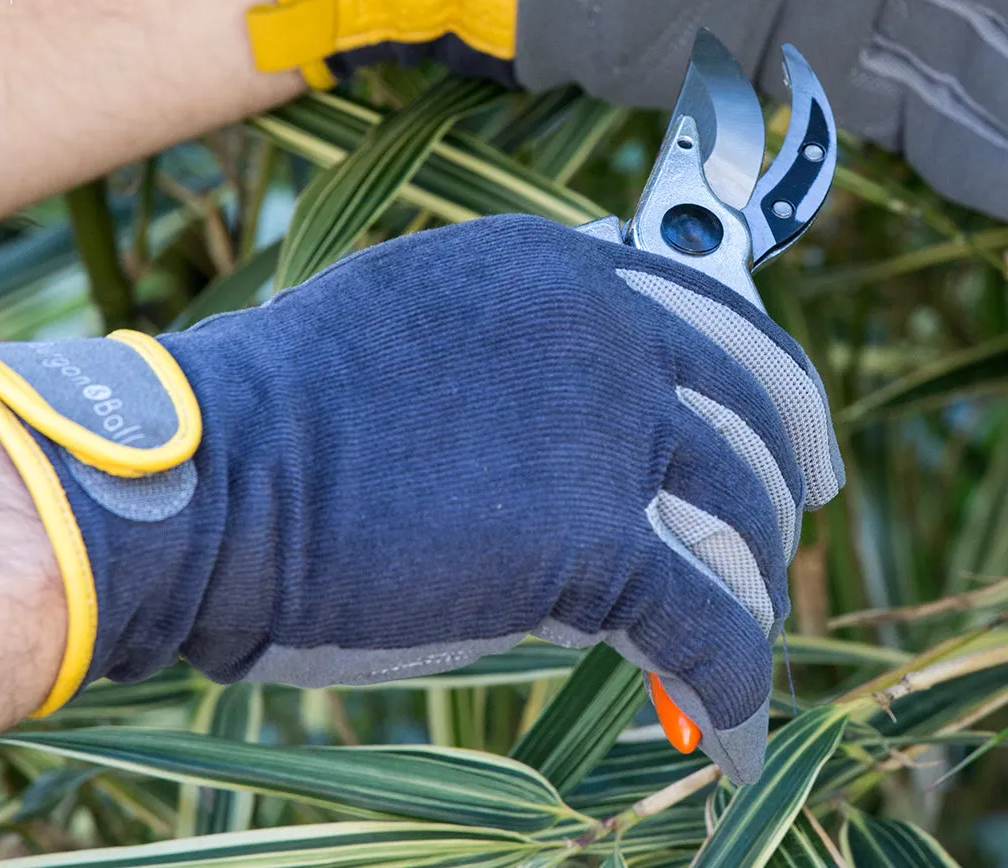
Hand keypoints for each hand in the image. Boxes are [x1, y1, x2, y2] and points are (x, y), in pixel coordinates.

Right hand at [0, 215, 838, 783]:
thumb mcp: (429, 324)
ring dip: (753, 587)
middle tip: (796, 517)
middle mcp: (605, 327)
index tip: (790, 428)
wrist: (211, 474)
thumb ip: (526, 339)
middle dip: (786, 473)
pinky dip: (731, 689)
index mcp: (562, 267)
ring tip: (736, 639)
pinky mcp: (592, 536)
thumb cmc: (292, 408)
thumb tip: (591, 386)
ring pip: (741, 517)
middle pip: (755, 407)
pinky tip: (729, 740)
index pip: (714, 312)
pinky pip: (707, 625)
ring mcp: (606, 425)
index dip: (769, 378)